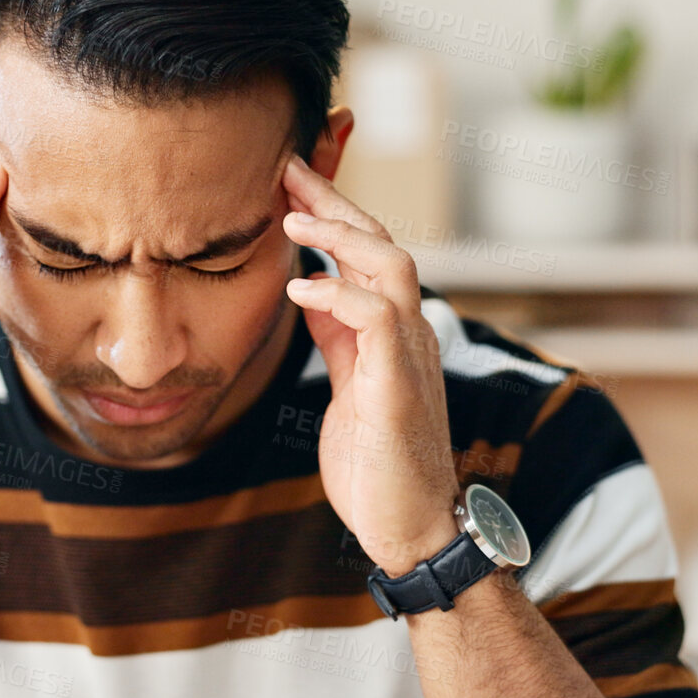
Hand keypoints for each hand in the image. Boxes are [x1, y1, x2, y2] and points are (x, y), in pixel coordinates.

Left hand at [278, 154, 458, 575]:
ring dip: (340, 235)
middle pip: (382, 242)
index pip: (368, 252)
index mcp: (394, 331)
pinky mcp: (400, 385)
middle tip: (286, 169)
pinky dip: (338, 294)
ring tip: (290, 219)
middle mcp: (411, 332)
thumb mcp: (348, 384)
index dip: (333, 212)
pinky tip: (299, 288)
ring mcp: (411, 356)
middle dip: (335, 201)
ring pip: (392, 265)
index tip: (288, 180)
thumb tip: (310, 289)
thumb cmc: (377, 464)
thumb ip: (338, 336)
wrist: (409, 528)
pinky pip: (379, 318)